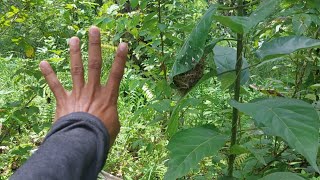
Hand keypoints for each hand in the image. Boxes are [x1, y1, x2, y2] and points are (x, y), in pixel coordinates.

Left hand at [39, 26, 127, 144]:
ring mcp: (77, 94)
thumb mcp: (114, 125)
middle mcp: (93, 90)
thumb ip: (111, 115)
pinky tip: (42, 63)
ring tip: (73, 39)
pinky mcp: (64, 101)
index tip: (123, 44)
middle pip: (94, 64)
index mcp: (107, 96)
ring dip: (74, 53)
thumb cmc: (101, 136)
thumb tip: (109, 115)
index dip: (120, 58)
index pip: (116, 74)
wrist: (82, 142)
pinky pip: (55, 86)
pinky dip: (49, 74)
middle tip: (93, 30)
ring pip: (76, 69)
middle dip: (94, 46)